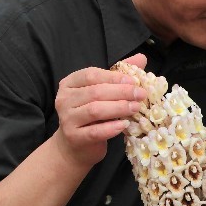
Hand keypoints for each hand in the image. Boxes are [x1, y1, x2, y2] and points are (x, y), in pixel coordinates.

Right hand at [52, 53, 147, 167]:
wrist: (75, 146)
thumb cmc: (91, 116)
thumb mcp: (102, 93)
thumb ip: (118, 75)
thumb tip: (141, 58)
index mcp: (70, 83)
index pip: (91, 74)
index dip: (114, 77)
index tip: (134, 81)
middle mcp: (64, 99)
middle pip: (95, 92)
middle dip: (121, 92)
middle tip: (141, 95)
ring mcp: (67, 118)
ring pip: (95, 110)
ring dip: (119, 108)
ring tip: (135, 108)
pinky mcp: (74, 137)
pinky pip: (95, 131)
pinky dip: (111, 128)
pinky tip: (124, 125)